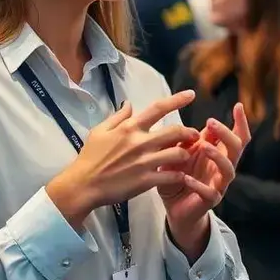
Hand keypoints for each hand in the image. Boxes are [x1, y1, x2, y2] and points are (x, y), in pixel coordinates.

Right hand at [47, 91, 200, 229]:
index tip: (191, 94)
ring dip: (186, 154)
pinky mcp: (146, 181)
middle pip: (175, 131)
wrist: (83, 185)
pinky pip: (171, 176)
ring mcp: (144, 162)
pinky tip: (180, 176)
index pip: (158, 108)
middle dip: (190, 132)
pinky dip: (180, 176)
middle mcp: (140, 142)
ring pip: (178, 154)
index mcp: (130, 128)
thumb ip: (118, 117)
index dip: (177, 99)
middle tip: (195, 135)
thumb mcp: (99, 131)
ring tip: (185, 156)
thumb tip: (129, 104)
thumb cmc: (90, 157)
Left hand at [161, 103, 250, 257]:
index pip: (236, 136)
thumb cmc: (179, 175)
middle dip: (226, 134)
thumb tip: (195, 126)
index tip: (238, 105)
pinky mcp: (210, 201)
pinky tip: (187, 179)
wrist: (174, 207)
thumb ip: (187, 140)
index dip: (240, 122)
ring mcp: (219, 185)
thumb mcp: (180, 154)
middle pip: (236, 149)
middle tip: (210, 122)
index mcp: (218, 153)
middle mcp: (223, 167)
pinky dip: (199, 185)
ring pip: (229, 170)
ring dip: (218, 157)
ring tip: (204, 147)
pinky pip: (210, 193)